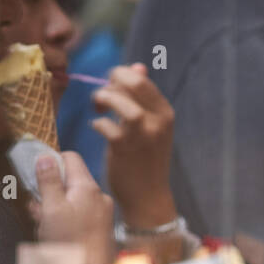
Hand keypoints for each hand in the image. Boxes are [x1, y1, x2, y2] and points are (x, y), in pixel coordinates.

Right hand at [34, 151, 113, 263]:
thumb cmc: (68, 247)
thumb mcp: (51, 210)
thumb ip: (48, 181)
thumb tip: (45, 156)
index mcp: (88, 188)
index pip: (70, 158)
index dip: (51, 163)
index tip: (36, 178)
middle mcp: (100, 198)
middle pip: (71, 181)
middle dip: (50, 191)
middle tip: (36, 210)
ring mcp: (103, 216)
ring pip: (74, 201)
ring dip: (56, 209)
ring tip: (44, 227)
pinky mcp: (101, 232)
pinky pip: (81, 217)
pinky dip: (67, 221)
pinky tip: (56, 237)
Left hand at [93, 63, 176, 228]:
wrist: (148, 197)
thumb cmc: (146, 160)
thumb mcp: (152, 127)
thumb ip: (144, 97)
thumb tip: (138, 67)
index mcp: (165, 113)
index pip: (141, 79)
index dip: (120, 76)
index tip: (111, 87)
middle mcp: (157, 121)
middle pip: (132, 83)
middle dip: (111, 82)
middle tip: (102, 96)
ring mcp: (142, 135)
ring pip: (120, 101)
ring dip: (103, 99)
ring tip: (98, 109)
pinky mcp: (124, 149)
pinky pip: (105, 125)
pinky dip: (98, 123)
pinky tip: (97, 128)